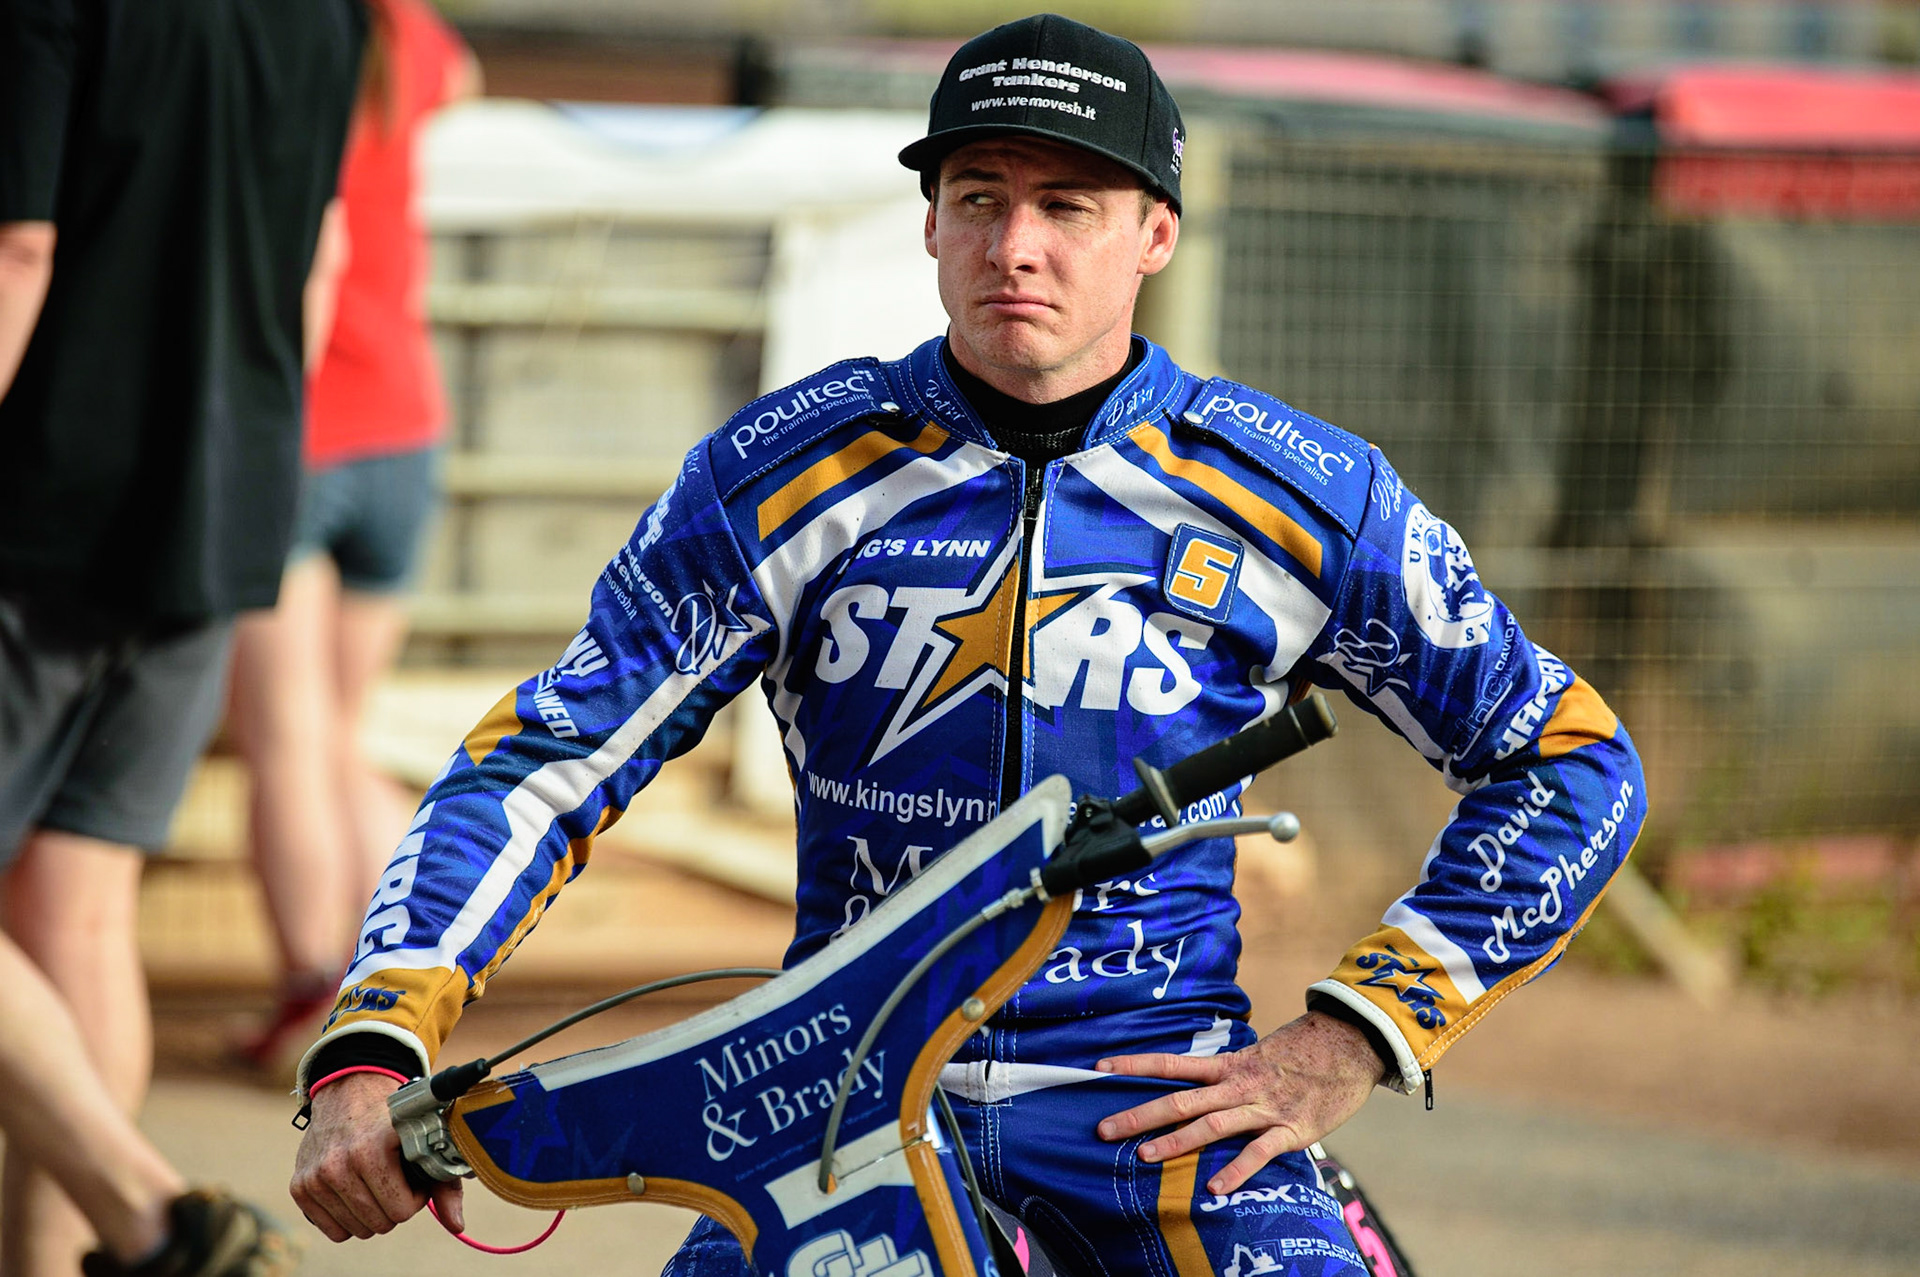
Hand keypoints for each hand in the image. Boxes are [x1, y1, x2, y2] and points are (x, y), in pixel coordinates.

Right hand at [289, 1073, 463, 1240]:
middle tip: (395, 1180)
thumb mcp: (424, 1139)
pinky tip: (356, 1190)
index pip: (402, 1210)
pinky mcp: (300, 1187)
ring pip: (357, 1229)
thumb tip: (457, 1225)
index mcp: (372, 1149)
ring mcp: (315, 1177)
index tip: (413, 1177)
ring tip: (376, 1182)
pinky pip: (333, 1230)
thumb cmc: (393, 1118)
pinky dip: (348, 1218)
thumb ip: (445, 1184)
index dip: (416, 1197)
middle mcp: (339, 1164)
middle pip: (380, 1223)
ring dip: (372, 1212)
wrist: (350, 1089)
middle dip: (395, 1206)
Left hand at [1093, 1011, 1383, 1195]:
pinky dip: (1236, 1171)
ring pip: (1210, 1125)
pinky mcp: (1290, 1130)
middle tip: (1103, 1129)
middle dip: (1140, 1114)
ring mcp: (1263, 1108)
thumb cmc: (1304, 1054)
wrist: (1352, 1046)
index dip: (1135, 1064)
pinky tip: (1214, 1188)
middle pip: (1180, 1098)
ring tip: (1143, 1156)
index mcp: (1229, 1065)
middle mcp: (1239, 1084)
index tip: (1099, 1067)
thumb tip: (1201, 1085)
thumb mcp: (1260, 1057)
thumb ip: (1231, 1074)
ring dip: (1175, 1141)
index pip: (1172, 1063)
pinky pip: (1258, 1152)